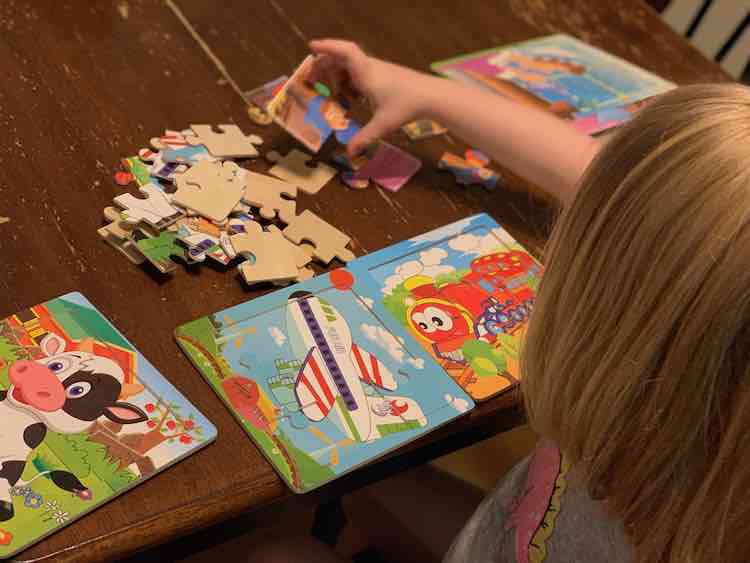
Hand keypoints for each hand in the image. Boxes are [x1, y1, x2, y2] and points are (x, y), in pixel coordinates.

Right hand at [309, 39, 430, 155]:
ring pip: (350, 66)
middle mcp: (369, 67)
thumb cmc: (406, 106)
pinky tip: (350, 97)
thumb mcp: (383, 125)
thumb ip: (364, 138)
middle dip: (324, 66)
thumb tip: (349, 154)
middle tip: (311, 80)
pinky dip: (349, 81)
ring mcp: (377, 70)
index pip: (344, 51)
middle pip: (341, 58)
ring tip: (330, 93)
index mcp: (366, 73)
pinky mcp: (383, 74)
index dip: (326, 46)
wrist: (431, 96)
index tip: (311, 47)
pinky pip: (359, 72)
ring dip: (336, 75)